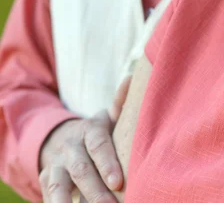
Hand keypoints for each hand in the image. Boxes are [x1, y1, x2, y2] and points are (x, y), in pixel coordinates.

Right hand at [39, 77, 130, 202]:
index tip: (118, 182)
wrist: (62, 138)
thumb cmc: (97, 133)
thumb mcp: (107, 118)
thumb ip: (121, 104)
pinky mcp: (46, 180)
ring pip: (59, 185)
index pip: (98, 145)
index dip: (107, 163)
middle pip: (81, 169)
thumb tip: (132, 77)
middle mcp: (71, 146)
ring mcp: (56, 164)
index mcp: (89, 130)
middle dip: (95, 190)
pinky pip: (49, 196)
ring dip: (68, 202)